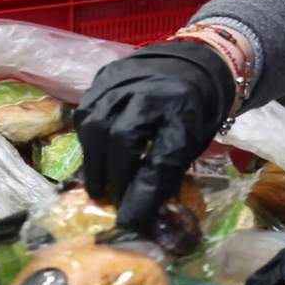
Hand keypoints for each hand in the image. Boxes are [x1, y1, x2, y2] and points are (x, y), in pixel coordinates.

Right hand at [76, 42, 232, 230]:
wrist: (196, 64)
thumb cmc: (197, 111)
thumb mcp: (192, 144)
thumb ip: (165, 174)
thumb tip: (136, 215)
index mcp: (178, 107)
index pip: (154, 156)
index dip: (138, 190)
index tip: (129, 220)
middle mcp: (145, 88)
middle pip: (113, 136)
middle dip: (109, 175)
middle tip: (109, 201)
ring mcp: (121, 78)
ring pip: (92, 122)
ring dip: (93, 159)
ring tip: (98, 183)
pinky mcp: (105, 75)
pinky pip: (87, 109)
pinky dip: (89, 136)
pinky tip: (97, 152)